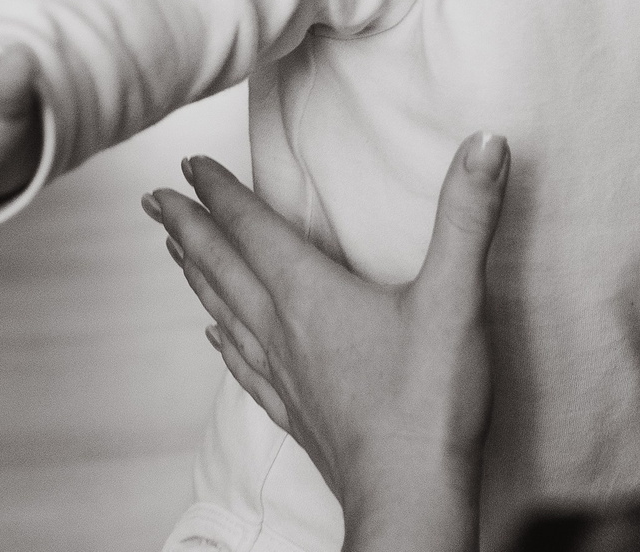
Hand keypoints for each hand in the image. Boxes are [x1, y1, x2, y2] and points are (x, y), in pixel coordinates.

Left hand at [147, 137, 508, 551]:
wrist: (411, 496)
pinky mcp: (298, 412)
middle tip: (154, 200)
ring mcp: (286, 376)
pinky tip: (216, 338)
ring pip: (226, 314)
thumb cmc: (429, 401)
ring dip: (198, 277)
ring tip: (175, 252)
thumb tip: (485, 143)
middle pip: (223, 268)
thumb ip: (466, 216)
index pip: (253, 230)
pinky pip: (246, 367)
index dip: (220, 193)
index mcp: (310, 296)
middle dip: (189, 228)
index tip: (189, 163)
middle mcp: (285, 332)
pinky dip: (225, 342)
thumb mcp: (456, 296)